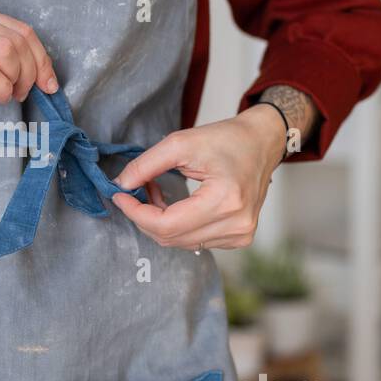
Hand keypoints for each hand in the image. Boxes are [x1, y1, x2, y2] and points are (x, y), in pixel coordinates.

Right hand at [0, 1, 57, 124]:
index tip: (47, 82)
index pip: (18, 28)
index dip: (41, 56)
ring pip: (4, 50)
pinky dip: (0, 87)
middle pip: (16, 38)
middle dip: (32, 70)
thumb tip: (32, 69)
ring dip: (17, 78)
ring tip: (9, 94)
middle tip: (26, 92)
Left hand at [110, 105, 287, 250]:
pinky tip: (175, 204)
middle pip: (170, 237)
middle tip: (136, 189)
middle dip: (144, 216)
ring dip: (159, 220)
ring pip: (180, 241)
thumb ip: (145, 165)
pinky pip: (194, 241)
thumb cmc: (227, 139)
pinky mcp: (239, 238)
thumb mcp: (181, 143)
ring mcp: (240, 235)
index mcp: (225, 201)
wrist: (261, 143)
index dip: (136, 213)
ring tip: (156, 190)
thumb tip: (121, 185)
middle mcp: (236, 225)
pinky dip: (176, 225)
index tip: (119, 196)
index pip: (166, 225)